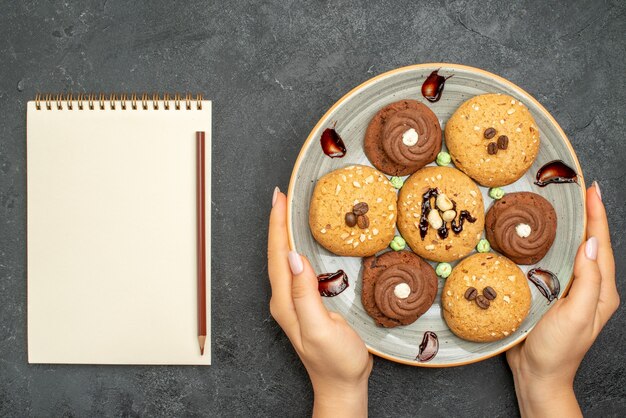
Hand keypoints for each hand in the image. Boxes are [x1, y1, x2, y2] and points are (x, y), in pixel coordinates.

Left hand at [268, 187, 372, 417]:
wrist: (343, 385)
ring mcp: (294, 301)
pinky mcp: (307, 303)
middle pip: (277, 253)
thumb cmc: (336, 361)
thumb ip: (305, 294)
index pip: (278, 255)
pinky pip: (298, 268)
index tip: (279, 198)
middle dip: (278, 222)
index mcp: (285, 301)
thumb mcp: (321, 328)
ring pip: (286, 259)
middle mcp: (284, 298)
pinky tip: (304, 241)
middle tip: (283, 196)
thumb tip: (294, 257)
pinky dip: (298, 247)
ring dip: (286, 233)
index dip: (278, 225)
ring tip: (289, 210)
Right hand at [507, 182, 618, 416]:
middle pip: (586, 242)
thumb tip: (589, 242)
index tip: (591, 188)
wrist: (537, 375)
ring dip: (563, 227)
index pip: (599, 243)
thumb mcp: (577, 314)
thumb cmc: (558, 349)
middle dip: (583, 214)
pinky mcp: (546, 293)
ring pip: (567, 250)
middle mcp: (586, 286)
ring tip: (554, 205)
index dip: (596, 215)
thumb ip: (588, 279)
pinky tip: (532, 236)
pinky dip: (544, 244)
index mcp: (600, 289)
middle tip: (573, 188)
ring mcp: (566, 289)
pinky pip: (548, 262)